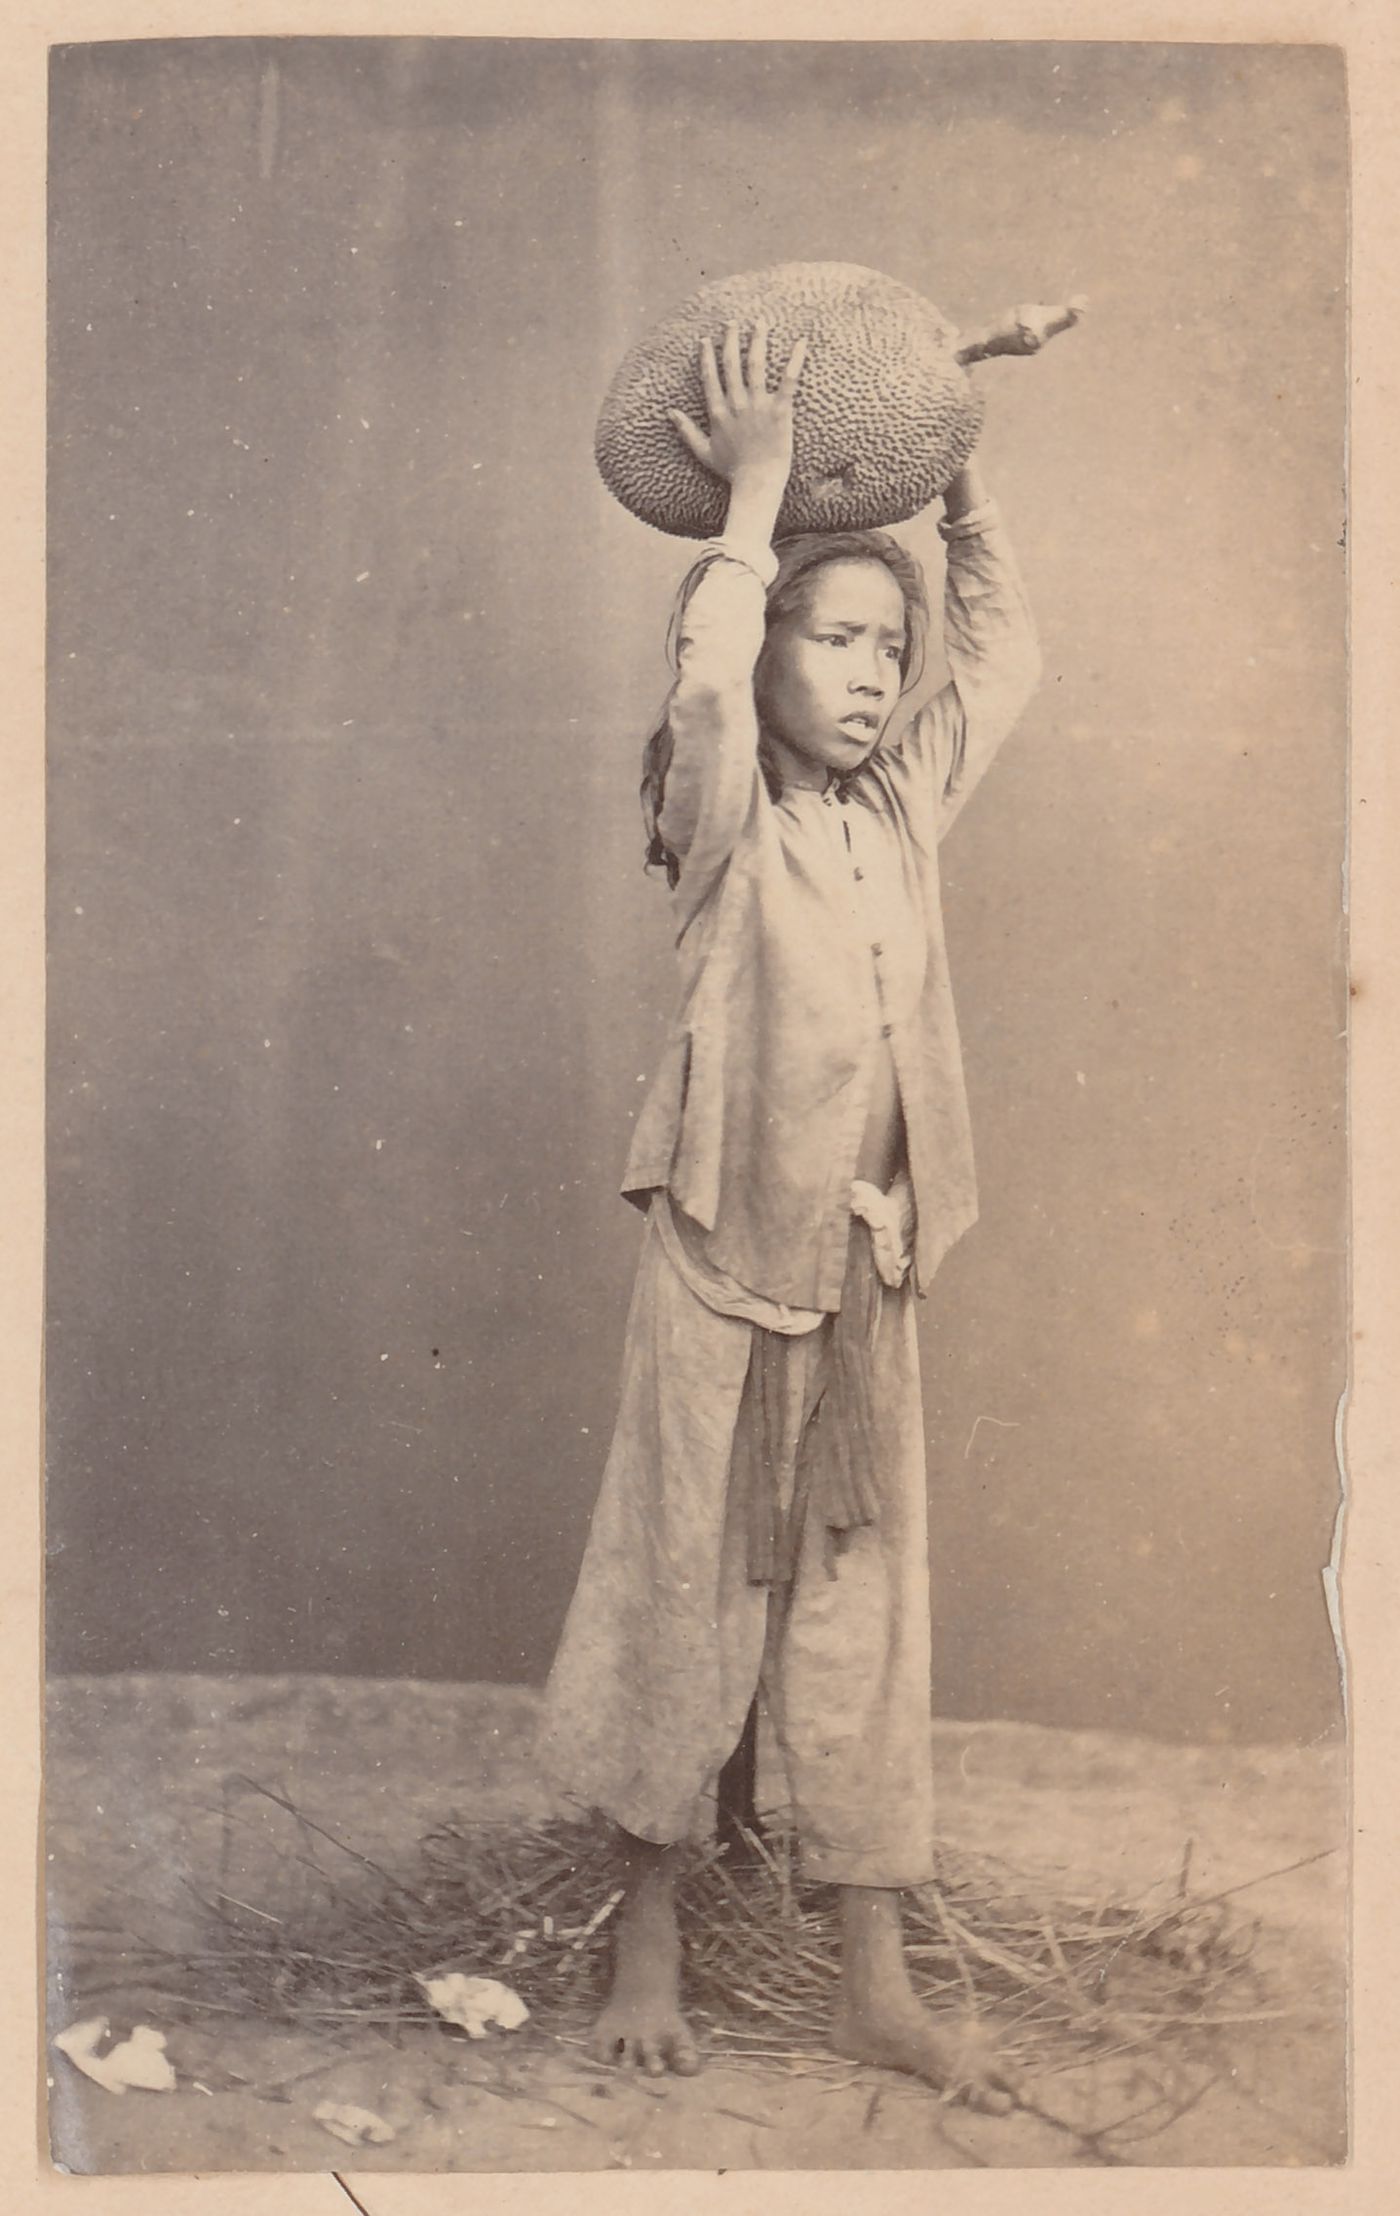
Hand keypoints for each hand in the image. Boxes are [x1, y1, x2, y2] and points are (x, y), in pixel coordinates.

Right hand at [668, 320, 807, 489]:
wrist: (757, 483)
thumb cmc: (732, 471)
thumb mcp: (704, 452)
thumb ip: (687, 431)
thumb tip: (670, 412)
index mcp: (718, 412)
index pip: (710, 377)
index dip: (707, 356)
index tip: (706, 340)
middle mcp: (736, 404)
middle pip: (731, 363)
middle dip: (730, 339)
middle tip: (732, 322)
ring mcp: (758, 405)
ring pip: (756, 364)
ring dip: (757, 340)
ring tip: (759, 323)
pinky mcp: (780, 410)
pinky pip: (789, 379)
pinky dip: (796, 360)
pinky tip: (801, 343)